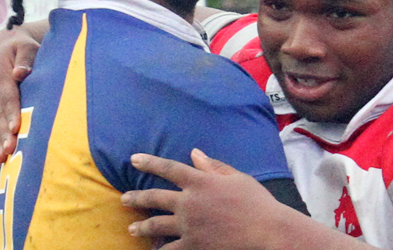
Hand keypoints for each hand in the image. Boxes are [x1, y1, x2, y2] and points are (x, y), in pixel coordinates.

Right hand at [0, 23, 41, 171]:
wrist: (1, 46)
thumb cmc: (20, 46)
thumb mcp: (25, 45)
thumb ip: (25, 58)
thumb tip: (20, 72)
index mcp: (1, 77)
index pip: (8, 98)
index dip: (12, 113)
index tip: (16, 128)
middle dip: (4, 135)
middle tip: (9, 153)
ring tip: (0, 164)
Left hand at [121, 149, 290, 249]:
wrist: (268, 229)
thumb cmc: (256, 201)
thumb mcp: (236, 177)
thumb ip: (212, 166)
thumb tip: (194, 153)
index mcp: (200, 181)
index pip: (168, 169)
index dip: (150, 162)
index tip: (134, 159)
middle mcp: (189, 202)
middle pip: (155, 197)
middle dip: (137, 197)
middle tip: (124, 199)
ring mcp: (189, 225)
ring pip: (156, 224)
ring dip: (141, 226)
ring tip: (131, 228)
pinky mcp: (195, 245)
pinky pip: (171, 249)